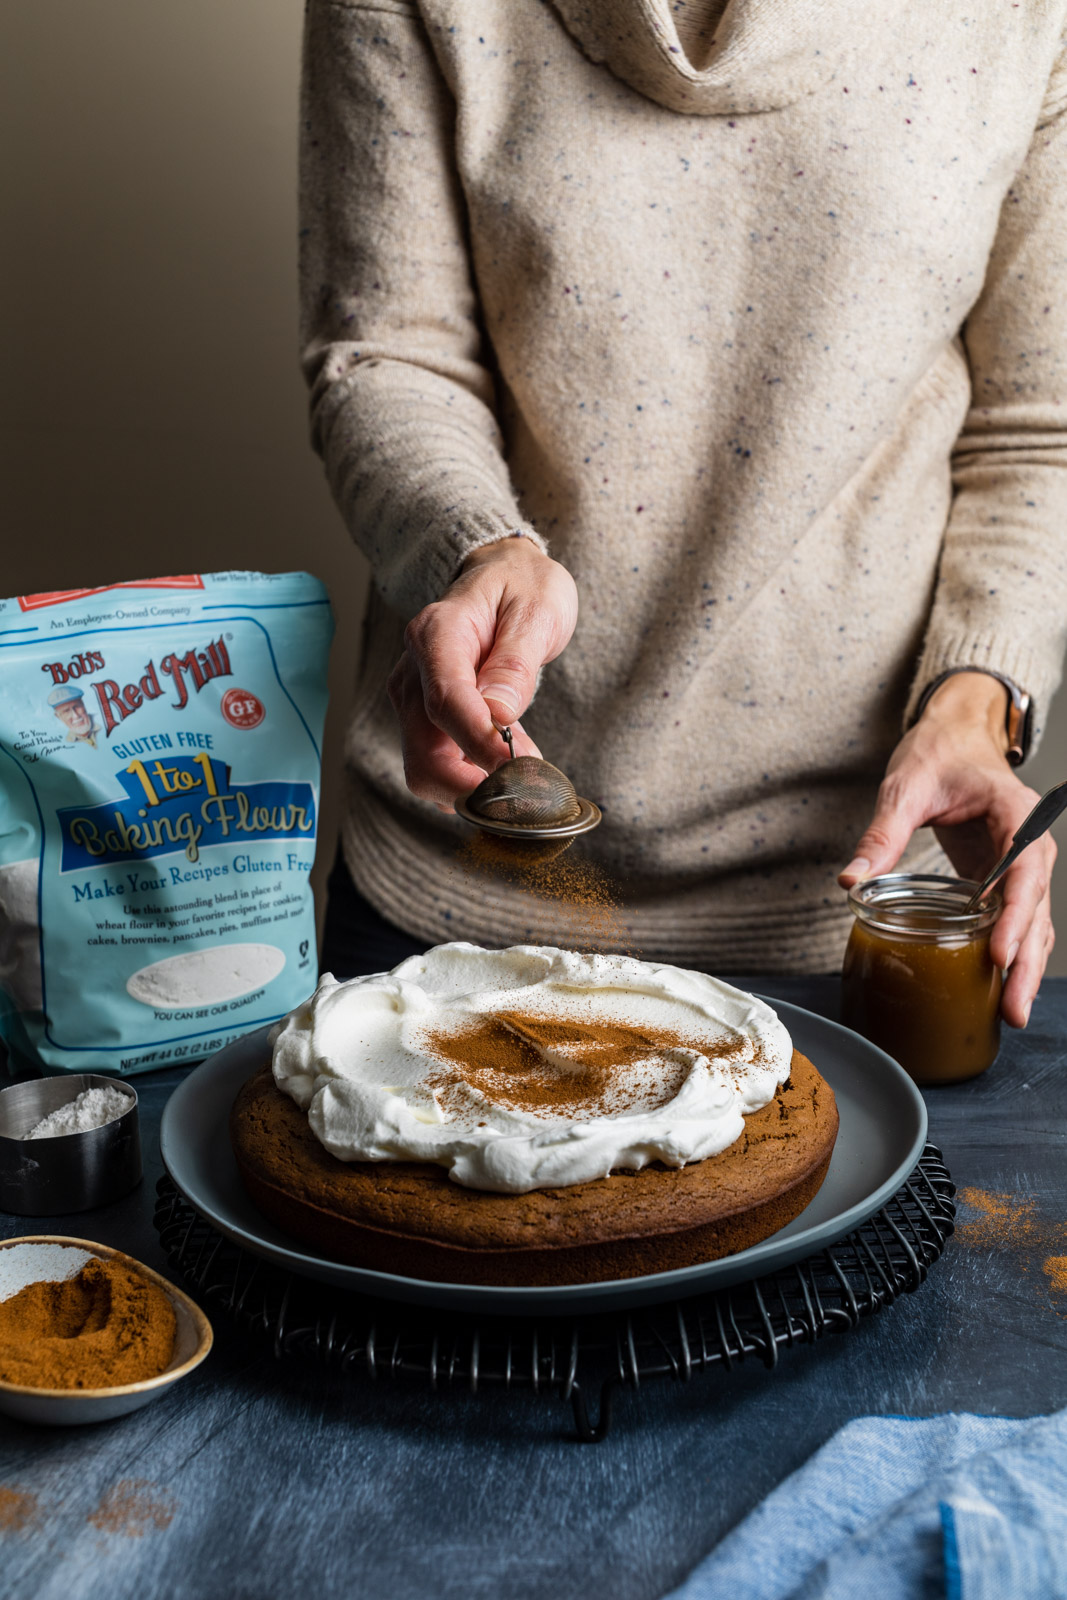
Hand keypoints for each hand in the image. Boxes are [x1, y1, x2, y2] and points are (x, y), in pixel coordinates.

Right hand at [386, 536, 577, 810]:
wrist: (504, 577)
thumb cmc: (522, 588)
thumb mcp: (536, 611)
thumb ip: (515, 664)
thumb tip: (499, 715)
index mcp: (436, 634)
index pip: (446, 702)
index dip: (480, 744)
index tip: (518, 767)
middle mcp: (413, 672)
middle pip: (424, 754)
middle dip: (473, 784)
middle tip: (529, 784)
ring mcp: (413, 700)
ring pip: (426, 770)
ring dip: (474, 786)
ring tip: (525, 769)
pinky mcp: (423, 720)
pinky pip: (438, 766)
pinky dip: (471, 780)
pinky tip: (506, 763)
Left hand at [838, 673, 1055, 1027]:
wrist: (955, 736)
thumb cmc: (938, 753)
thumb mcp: (905, 787)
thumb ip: (882, 835)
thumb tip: (852, 881)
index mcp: (1016, 813)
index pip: (1025, 869)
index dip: (1015, 915)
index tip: (999, 953)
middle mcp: (1031, 842)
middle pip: (1037, 908)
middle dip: (1026, 960)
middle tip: (1012, 1007)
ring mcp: (1023, 863)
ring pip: (1033, 922)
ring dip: (1024, 967)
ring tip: (1011, 1012)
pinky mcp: (1005, 878)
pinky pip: (1016, 919)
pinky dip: (1012, 953)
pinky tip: (999, 989)